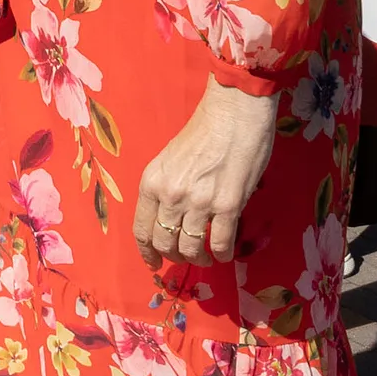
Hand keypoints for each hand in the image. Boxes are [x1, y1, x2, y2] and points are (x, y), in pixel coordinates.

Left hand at [133, 78, 279, 266]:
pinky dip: (222, 253)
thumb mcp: (169, 159)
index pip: (142, 230)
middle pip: (165, 243)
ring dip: (200, 258)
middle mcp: (170, 195)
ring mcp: (198, 202)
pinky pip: (220, 244)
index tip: (154, 262)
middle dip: (175, 256)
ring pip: (191, 248)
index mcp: (151, 181)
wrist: (234, 113)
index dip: (147, 252)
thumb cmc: (203, 131)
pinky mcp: (227, 206)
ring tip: (207, 257)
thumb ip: (166, 188)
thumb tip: (169, 219)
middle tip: (186, 256)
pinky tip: (225, 252)